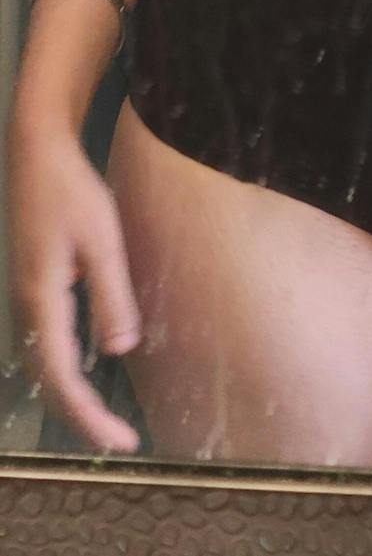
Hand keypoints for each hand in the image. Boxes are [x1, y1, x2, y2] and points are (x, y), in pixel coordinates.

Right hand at [6, 122, 142, 452]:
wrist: (38, 152)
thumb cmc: (73, 191)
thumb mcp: (103, 241)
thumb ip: (111, 295)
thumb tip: (119, 351)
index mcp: (42, 299)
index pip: (63, 377)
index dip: (90, 415)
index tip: (119, 442)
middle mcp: (27, 305)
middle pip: (49, 379)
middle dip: (82, 416)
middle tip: (119, 441)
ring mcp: (27, 296)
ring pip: (44, 363)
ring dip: (73, 396)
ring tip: (104, 421)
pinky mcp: (34, 286)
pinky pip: (46, 342)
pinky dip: (66, 369)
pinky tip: (88, 374)